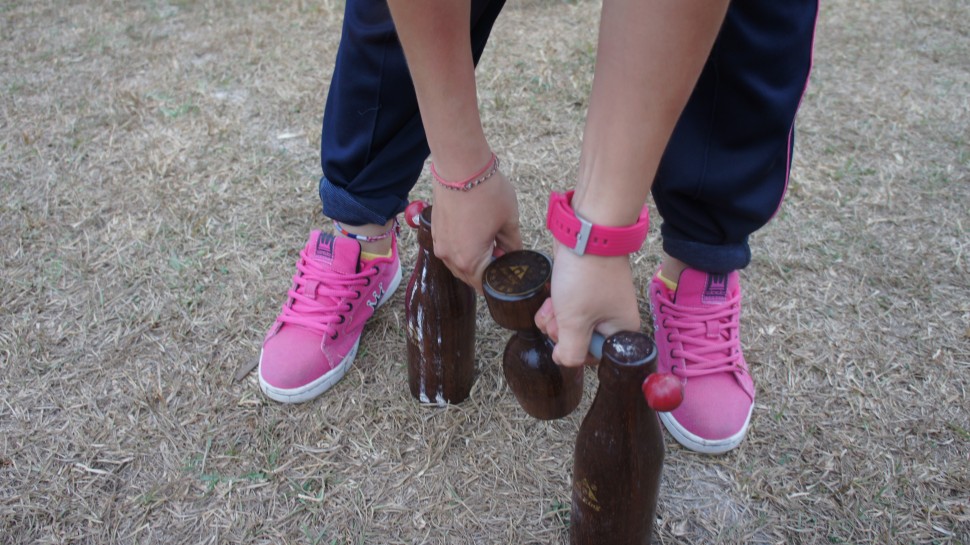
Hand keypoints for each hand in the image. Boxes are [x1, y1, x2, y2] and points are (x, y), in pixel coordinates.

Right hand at [431, 170, 521, 291]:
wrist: (460, 167)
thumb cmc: (486, 192)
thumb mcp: (509, 220)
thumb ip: (513, 244)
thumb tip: (514, 254)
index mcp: (469, 261)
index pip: (487, 284)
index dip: (501, 279)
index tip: (511, 268)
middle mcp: (450, 258)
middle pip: (471, 277)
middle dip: (488, 271)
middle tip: (504, 254)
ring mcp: (440, 245)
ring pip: (459, 264)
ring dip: (475, 261)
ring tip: (491, 242)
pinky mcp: (436, 232)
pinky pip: (451, 250)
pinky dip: (463, 249)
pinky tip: (476, 234)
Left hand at [534, 248, 640, 366]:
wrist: (585, 233)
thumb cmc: (586, 276)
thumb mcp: (575, 321)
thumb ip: (571, 350)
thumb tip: (564, 361)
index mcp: (622, 330)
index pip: (596, 357)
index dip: (576, 350)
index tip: (567, 336)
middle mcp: (613, 318)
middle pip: (580, 340)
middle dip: (562, 330)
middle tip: (560, 315)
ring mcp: (598, 303)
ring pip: (569, 324)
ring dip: (555, 317)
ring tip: (554, 303)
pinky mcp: (583, 290)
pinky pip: (566, 308)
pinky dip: (555, 304)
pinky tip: (550, 297)